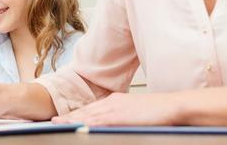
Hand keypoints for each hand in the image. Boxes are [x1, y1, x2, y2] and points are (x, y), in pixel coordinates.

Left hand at [52, 92, 179, 125]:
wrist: (173, 106)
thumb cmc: (160, 113)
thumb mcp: (137, 115)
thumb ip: (124, 119)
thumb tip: (116, 126)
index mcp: (116, 101)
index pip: (92, 108)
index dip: (77, 114)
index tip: (65, 118)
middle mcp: (112, 101)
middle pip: (86, 110)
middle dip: (69, 116)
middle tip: (54, 120)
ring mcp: (115, 107)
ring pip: (88, 114)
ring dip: (72, 119)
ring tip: (58, 123)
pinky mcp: (119, 115)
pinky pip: (98, 120)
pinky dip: (85, 123)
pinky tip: (76, 126)